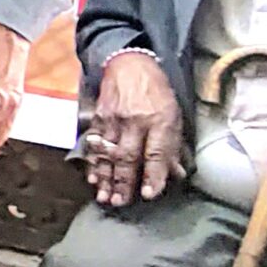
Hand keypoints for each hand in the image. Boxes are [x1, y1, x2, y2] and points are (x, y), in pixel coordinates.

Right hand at [83, 50, 184, 207]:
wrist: (129, 63)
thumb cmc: (156, 91)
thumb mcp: (173, 114)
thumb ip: (172, 145)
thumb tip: (174, 174)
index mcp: (159, 119)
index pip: (156, 152)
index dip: (153, 175)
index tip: (149, 194)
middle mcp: (136, 121)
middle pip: (128, 156)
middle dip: (124, 182)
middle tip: (120, 202)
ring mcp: (114, 119)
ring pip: (108, 153)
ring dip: (105, 177)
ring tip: (104, 196)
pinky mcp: (99, 118)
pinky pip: (95, 143)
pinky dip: (93, 162)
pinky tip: (92, 177)